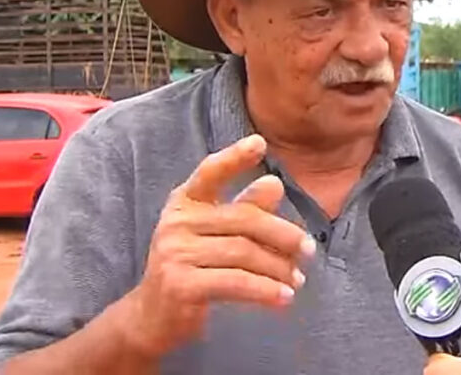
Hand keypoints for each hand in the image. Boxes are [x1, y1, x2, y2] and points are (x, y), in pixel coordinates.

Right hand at [119, 134, 315, 357]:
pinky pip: (236, 282)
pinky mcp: (181, 284)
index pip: (210, 172)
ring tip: (298, 279)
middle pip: (244, 219)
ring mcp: (175, 253)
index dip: (234, 157)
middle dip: (283, 235)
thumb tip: (274, 183)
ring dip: (278, 268)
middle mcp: (176, 222)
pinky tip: (285, 297)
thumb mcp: (214, 235)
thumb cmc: (191, 268)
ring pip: (244, 253)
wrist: (152, 317)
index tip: (260, 143)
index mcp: (184, 203)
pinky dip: (266, 290)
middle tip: (308, 250)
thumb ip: (243, 210)